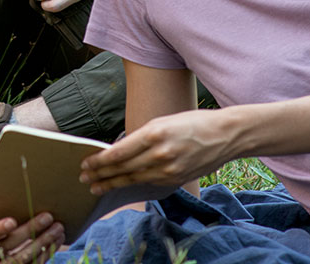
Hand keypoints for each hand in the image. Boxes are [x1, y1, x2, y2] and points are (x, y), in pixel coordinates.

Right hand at [0, 212, 64, 263]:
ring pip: (21, 258)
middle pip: (6, 246)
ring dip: (43, 241)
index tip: (12, 221)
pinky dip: (46, 252)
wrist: (1, 246)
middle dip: (29, 230)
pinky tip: (57, 239)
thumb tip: (18, 187)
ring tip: (58, 227)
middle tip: (47, 216)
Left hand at [79, 108, 235, 194]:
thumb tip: (119, 151)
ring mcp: (169, 169)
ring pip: (134, 179)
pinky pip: (149, 183)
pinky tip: (121, 186)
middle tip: (84, 178)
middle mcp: (160, 153)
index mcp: (154, 133)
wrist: (225, 135)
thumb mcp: (162, 122)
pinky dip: (133, 184)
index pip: (119, 152)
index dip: (100, 161)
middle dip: (101, 174)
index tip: (86, 164)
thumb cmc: (192, 123)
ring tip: (96, 186)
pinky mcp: (176, 179)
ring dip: (113, 183)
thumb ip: (141, 138)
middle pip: (123, 168)